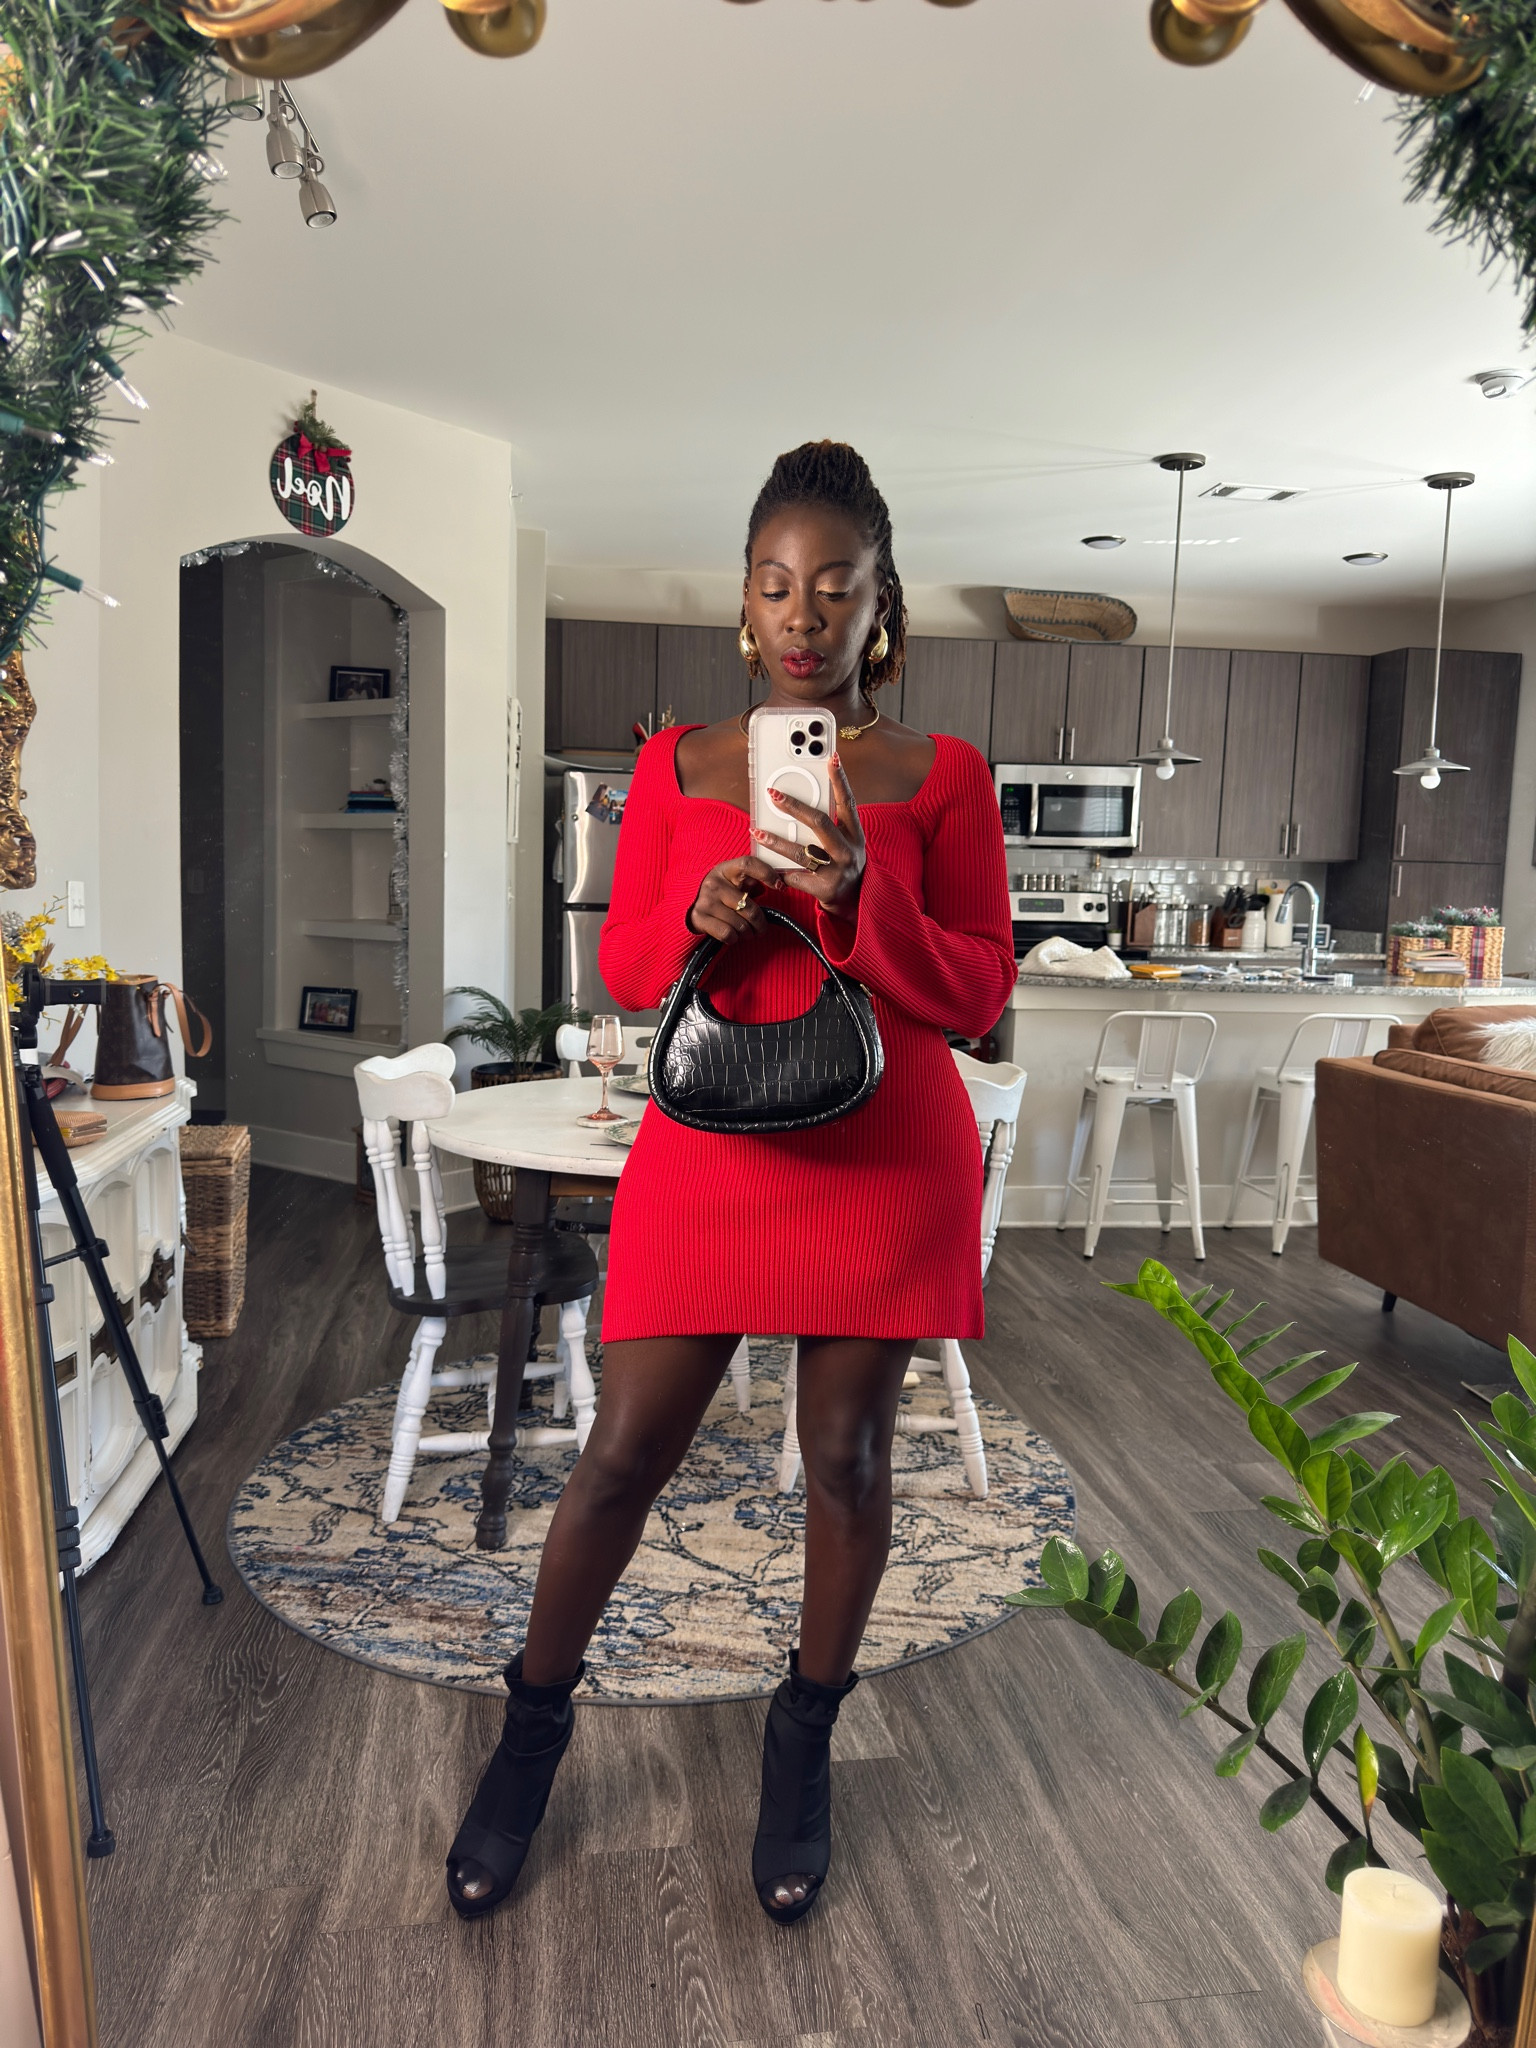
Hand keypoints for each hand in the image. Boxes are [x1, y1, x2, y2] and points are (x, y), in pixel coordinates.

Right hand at [687, 855, 782, 943]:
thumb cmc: (718, 895)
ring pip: (740, 924)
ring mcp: (706, 900)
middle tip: (761, 929)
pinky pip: (727, 934)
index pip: (748, 864)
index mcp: (726, 869)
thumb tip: (778, 885)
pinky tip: (732, 936)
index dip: (766, 873)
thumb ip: (751, 882)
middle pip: (750, 907)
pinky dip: (734, 939)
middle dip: (760, 924)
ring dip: (747, 933)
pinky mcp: (699, 917)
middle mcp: (714, 883)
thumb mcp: (732, 882)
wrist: (686, 906)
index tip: (780, 887)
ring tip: (745, 932)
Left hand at [751, 753, 864, 919]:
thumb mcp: (845, 841)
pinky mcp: (825, 890)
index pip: (847, 802)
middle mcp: (848, 850)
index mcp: (855, 834)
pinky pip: (795, 877)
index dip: (840, 779)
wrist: (855, 901)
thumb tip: (801, 797)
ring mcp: (837, 871)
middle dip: (795, 807)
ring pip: (801, 852)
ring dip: (776, 841)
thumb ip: (829, 823)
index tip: (832, 757)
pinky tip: (765, 864)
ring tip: (757, 831)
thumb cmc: (843, 863)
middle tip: (773, 795)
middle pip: (820, 823)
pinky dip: (778, 871)